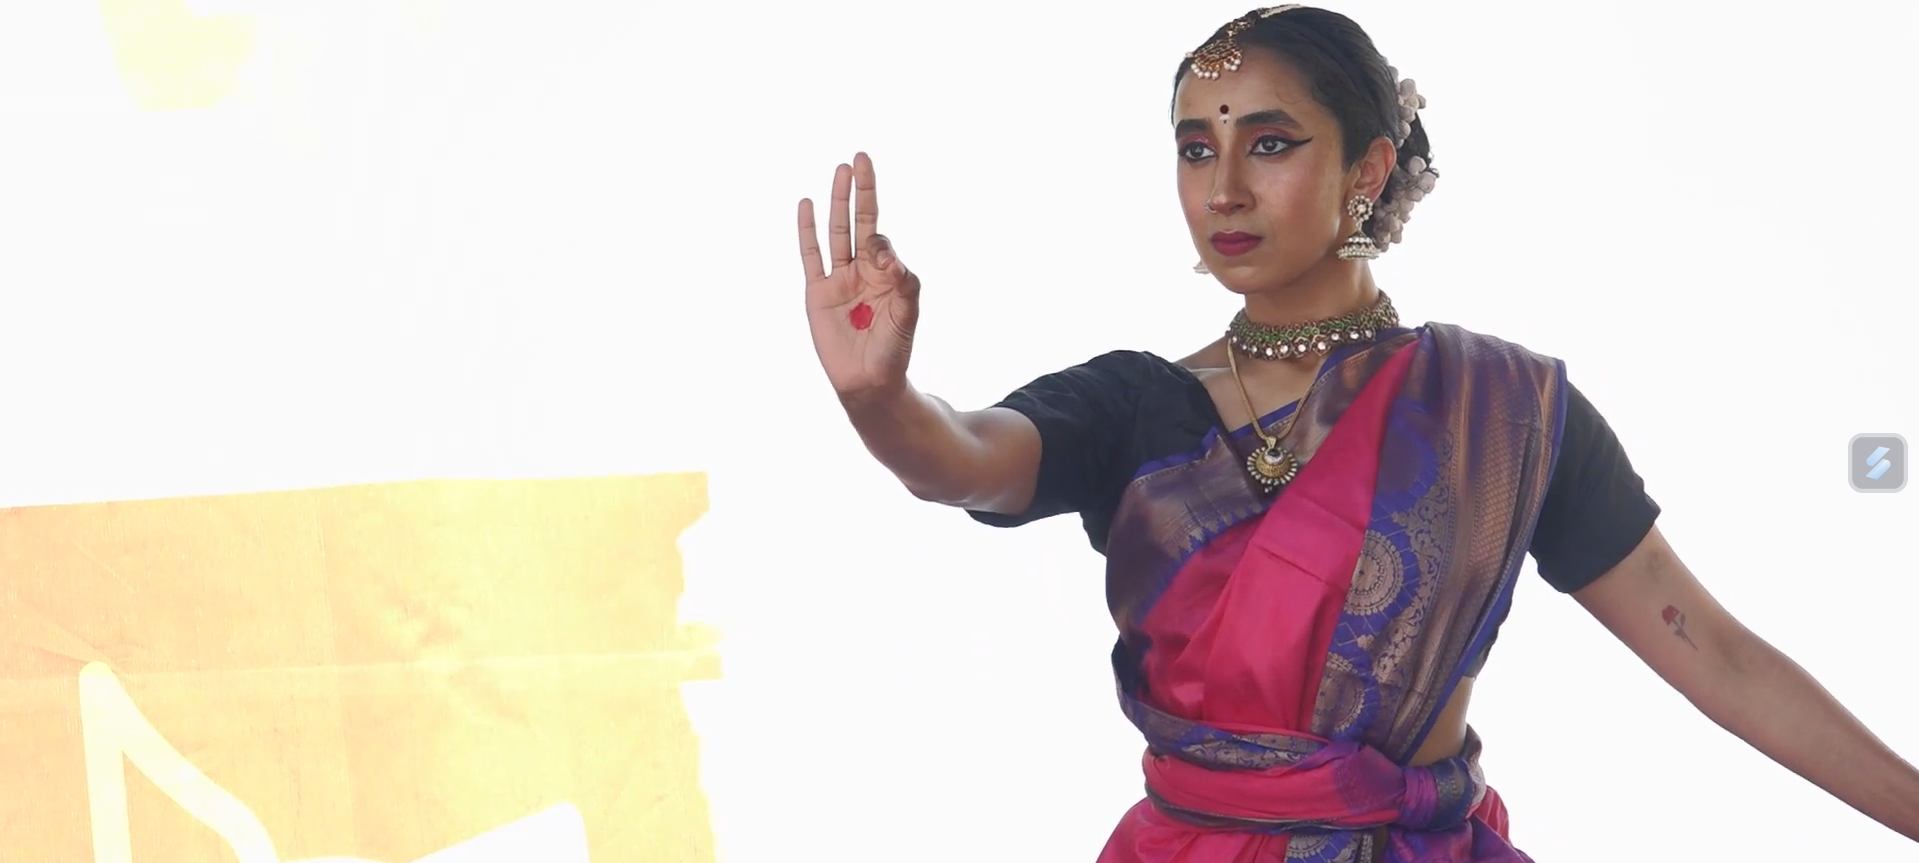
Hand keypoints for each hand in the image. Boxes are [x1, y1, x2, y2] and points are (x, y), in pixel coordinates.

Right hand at [798, 152, 919, 406]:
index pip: (881, 241)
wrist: (869, 382)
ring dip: (837, 201)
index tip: (883, 262)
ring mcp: (838, 280)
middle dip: (860, 191)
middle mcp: (861, 270)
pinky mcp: (817, 293)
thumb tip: (885, 254)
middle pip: (860, 221)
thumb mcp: (908, 314)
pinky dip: (807, 231)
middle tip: (860, 158)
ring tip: (840, 169)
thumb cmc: (894, 349)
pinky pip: (811, 256)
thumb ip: (904, 281)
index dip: (881, 244)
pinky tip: (806, 205)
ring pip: (836, 232)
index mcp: (886, 273)